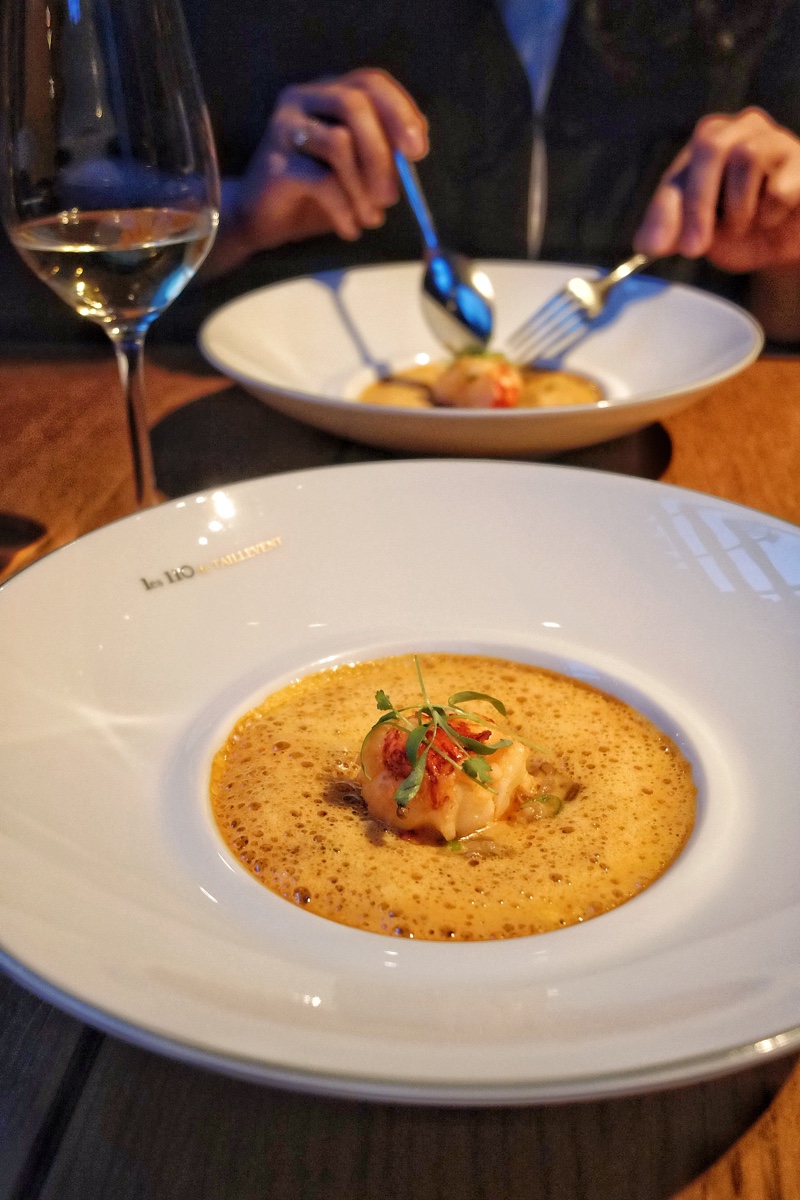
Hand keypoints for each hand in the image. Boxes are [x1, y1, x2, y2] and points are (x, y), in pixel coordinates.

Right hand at [209, 69, 427, 273]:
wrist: (262, 220)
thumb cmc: (314, 194)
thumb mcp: (358, 171)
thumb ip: (384, 153)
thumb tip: (415, 147)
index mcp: (328, 92)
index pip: (371, 82)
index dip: (400, 112)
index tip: (418, 151)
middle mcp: (303, 99)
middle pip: (355, 104)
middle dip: (382, 152)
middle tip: (392, 196)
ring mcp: (285, 127)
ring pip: (339, 142)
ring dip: (363, 188)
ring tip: (369, 218)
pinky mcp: (275, 162)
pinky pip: (321, 180)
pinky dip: (344, 209)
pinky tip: (349, 228)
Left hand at [634, 108, 799, 272]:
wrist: (784, 243)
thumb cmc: (740, 228)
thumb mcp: (700, 233)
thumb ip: (671, 232)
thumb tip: (646, 243)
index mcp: (709, 142)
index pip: (678, 172)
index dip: (665, 211)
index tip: (656, 247)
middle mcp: (742, 129)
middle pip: (712, 147)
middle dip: (698, 204)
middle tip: (694, 247)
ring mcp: (776, 139)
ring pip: (748, 157)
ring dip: (739, 207)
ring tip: (743, 224)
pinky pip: (780, 185)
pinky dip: (770, 212)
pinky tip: (772, 217)